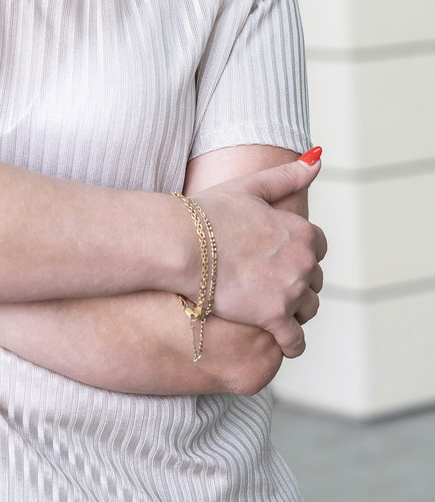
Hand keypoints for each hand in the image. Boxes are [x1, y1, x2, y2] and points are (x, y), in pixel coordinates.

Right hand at [191, 154, 326, 358]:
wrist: (182, 243)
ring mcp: (291, 290)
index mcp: (302, 230)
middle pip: (315, 280)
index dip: (300, 253)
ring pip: (308, 310)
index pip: (319, 248)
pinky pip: (295, 341)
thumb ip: (288, 175)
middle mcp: (304, 260)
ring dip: (294, 311)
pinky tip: (278, 342)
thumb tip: (319, 157)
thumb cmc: (210, 212)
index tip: (280, 259)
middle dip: (298, 283)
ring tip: (269, 310)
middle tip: (270, 286)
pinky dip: (290, 343)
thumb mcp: (251, 187)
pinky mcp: (275, 317)